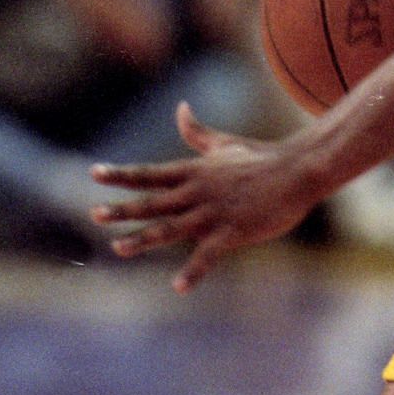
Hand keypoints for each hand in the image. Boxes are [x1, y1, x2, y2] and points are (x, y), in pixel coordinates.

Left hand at [91, 103, 321, 292]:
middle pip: (153, 201)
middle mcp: (198, 191)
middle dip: (122, 209)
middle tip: (95, 214)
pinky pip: (208, 254)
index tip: (94, 174)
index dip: (121, 175)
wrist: (299, 170)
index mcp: (195, 171)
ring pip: (171, 228)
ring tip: (118, 247)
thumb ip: (197, 132)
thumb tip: (180, 108)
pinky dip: (193, 270)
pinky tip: (178, 286)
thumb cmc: (263, 157)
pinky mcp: (233, 231)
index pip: (150, 174)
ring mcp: (214, 212)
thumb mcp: (225, 143)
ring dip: (143, 238)